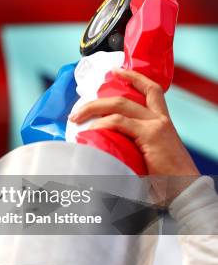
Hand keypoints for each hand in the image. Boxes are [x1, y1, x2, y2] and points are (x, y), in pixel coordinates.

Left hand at [69, 69, 199, 201]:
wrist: (187, 192)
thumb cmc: (169, 182)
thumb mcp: (149, 159)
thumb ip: (132, 153)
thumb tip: (105, 158)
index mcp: (162, 122)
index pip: (151, 90)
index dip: (134, 78)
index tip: (116, 72)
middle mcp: (160, 119)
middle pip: (127, 96)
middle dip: (99, 98)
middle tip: (79, 107)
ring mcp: (156, 126)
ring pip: (120, 105)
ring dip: (94, 108)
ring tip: (77, 117)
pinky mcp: (151, 135)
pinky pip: (120, 122)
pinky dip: (103, 124)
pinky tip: (91, 129)